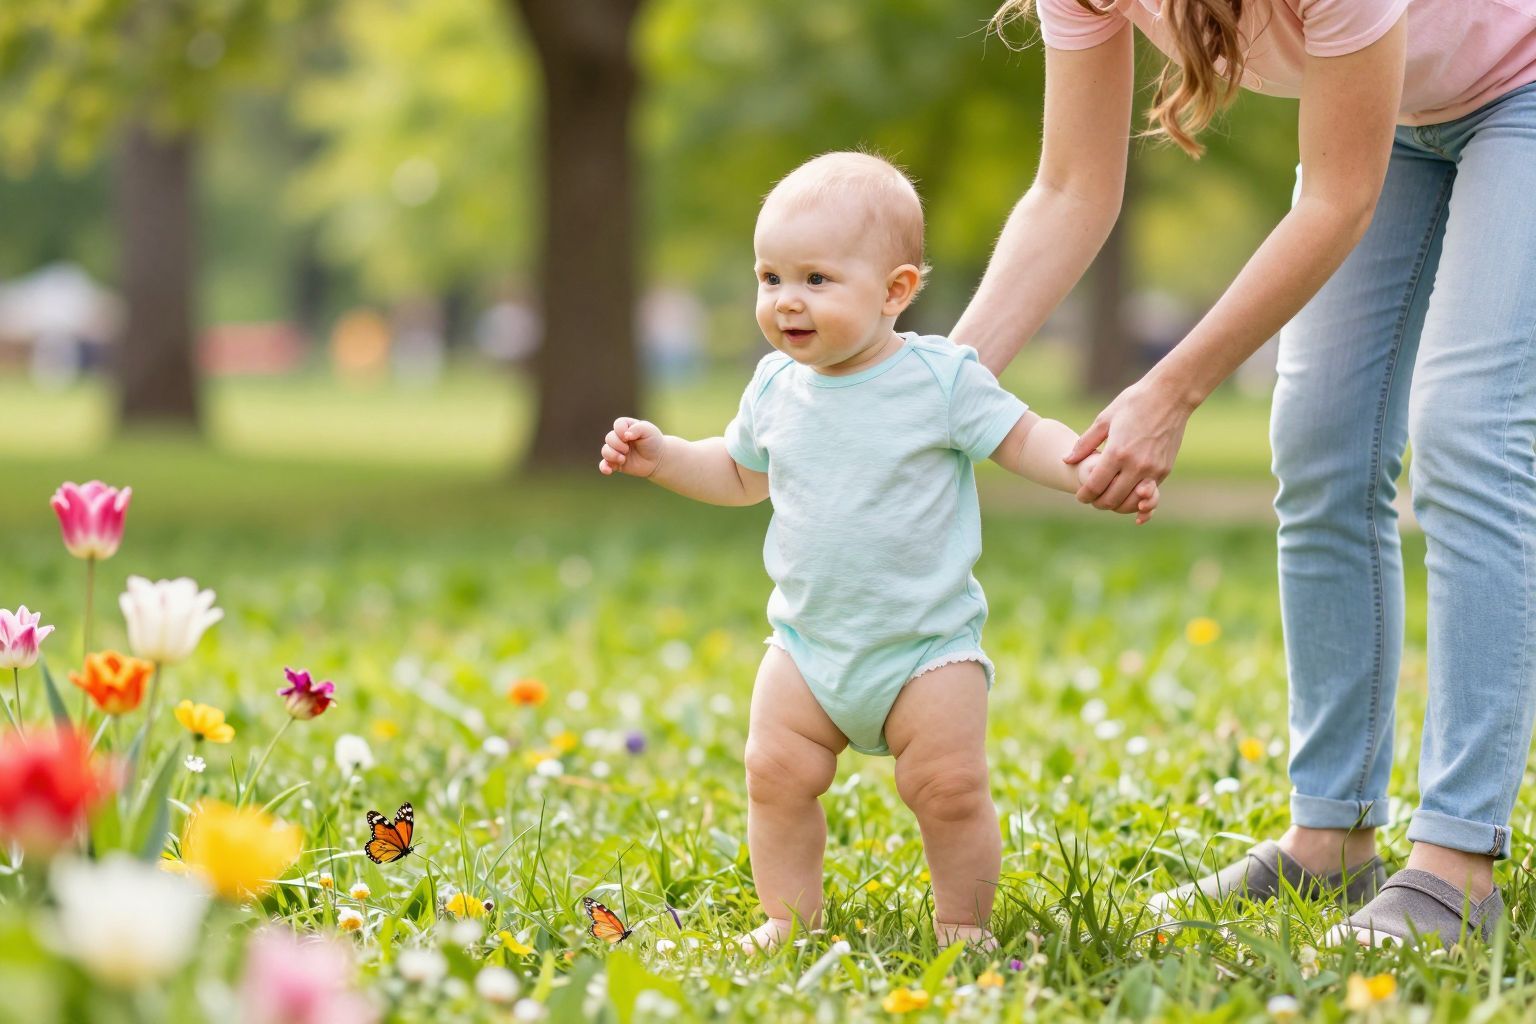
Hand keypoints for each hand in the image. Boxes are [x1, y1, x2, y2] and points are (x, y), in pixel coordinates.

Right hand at [598, 417, 664, 477]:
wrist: (658, 460)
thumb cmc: (653, 442)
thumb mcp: (649, 431)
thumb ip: (638, 428)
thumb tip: (626, 436)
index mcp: (626, 427)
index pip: (618, 424)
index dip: (620, 431)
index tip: (629, 437)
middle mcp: (619, 438)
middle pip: (609, 438)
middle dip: (618, 445)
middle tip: (627, 450)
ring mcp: (616, 450)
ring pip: (605, 451)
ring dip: (612, 455)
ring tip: (623, 459)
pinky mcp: (616, 463)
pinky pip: (604, 465)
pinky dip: (604, 467)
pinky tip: (608, 470)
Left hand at [1063, 376, 1192, 509]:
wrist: (1171, 395)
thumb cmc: (1134, 402)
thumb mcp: (1105, 419)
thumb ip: (1085, 443)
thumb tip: (1066, 460)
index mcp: (1117, 452)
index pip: (1095, 486)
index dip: (1084, 495)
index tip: (1079, 496)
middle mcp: (1136, 465)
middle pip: (1112, 499)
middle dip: (1098, 503)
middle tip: (1091, 499)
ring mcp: (1153, 470)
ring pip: (1131, 503)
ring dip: (1117, 506)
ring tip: (1108, 499)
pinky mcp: (1165, 470)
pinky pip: (1148, 495)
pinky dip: (1136, 501)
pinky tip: (1128, 499)